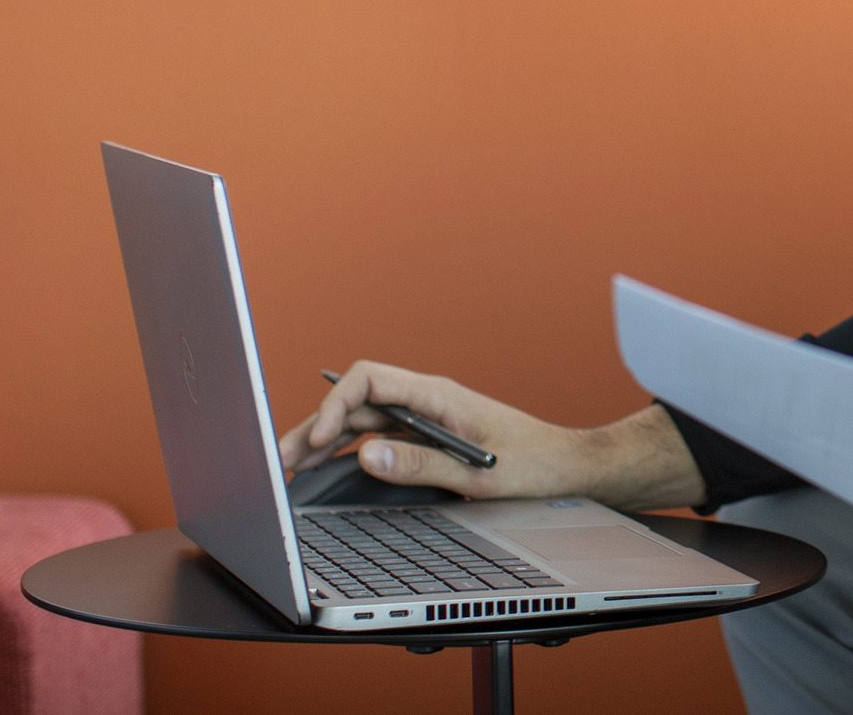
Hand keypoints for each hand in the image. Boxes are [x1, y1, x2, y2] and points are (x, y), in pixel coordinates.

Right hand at [275, 360, 702, 511]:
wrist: (570, 467)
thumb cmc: (535, 465)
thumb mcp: (477, 474)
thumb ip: (420, 464)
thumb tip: (367, 454)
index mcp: (439, 395)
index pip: (370, 379)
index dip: (335, 404)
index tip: (318, 438)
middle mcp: (429, 399)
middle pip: (358, 399)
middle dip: (317, 424)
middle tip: (282, 459)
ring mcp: (428, 416)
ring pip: (365, 417)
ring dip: (327, 436)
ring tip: (292, 464)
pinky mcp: (430, 435)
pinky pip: (380, 433)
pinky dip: (350, 446)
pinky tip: (329, 465)